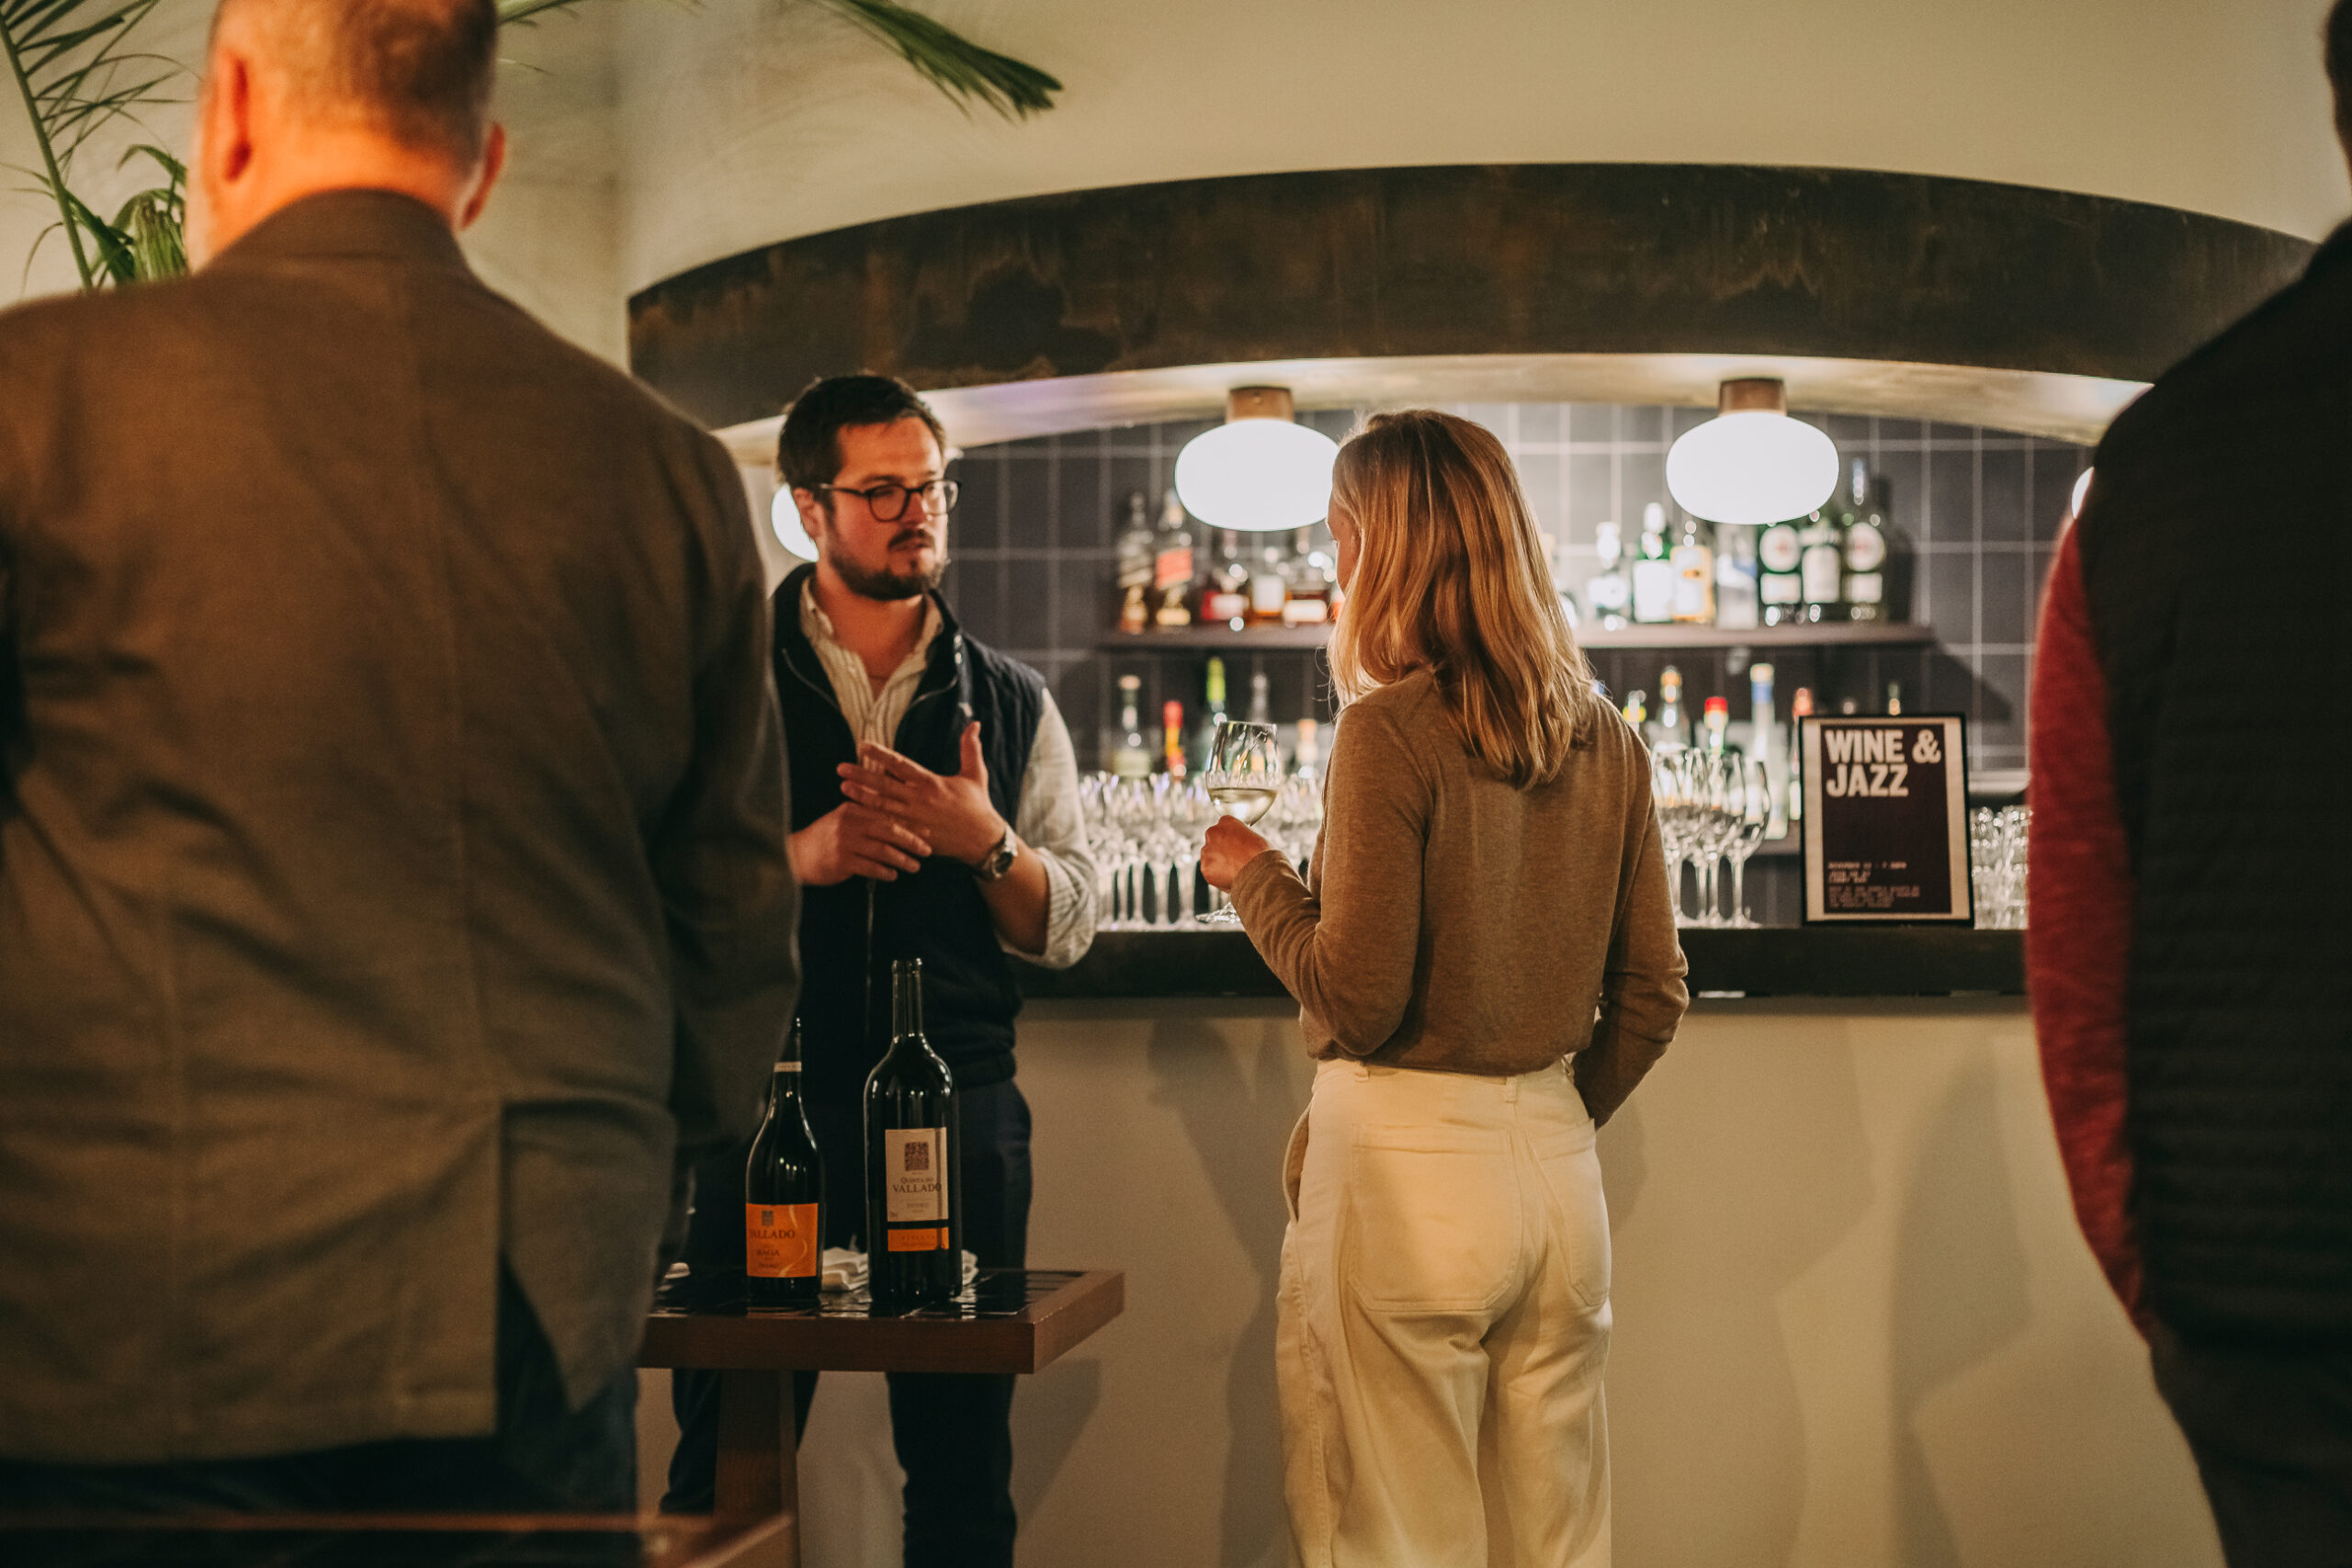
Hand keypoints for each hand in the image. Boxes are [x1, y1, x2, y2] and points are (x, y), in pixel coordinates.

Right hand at [788, 801, 931, 885]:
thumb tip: (896, 818)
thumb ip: (864, 816)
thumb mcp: (840, 819)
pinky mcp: (841, 863)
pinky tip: (893, 875)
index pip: (886, 815)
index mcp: (851, 810)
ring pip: (882, 851)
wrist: (793, 855)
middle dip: (911, 841)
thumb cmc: (822, 838)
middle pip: (888, 831)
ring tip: (915, 866)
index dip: (909, 823)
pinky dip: (884, 872)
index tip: (927, 830)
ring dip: (901, 859)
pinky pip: (870, 868)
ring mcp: (844, 844)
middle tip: (927, 849)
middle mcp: (849, 824)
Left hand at [837, 722, 1006, 866]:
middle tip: (841, 768)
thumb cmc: (978, 806)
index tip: (862, 745)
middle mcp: (919, 799)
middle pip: (884, 785)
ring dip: (860, 796)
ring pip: (882, 806)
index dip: (880, 754)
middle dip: (861, 775)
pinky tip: (856, 814)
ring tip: (843, 787)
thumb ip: (971, 748)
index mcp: (931, 782)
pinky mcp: (913, 835)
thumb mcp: (976, 774)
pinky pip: (886, 826)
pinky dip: (870, 819)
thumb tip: (975, 723)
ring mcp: (914, 819)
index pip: (900, 764)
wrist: (982, 840)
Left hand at [1201, 814, 1271, 891]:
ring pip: (1209, 856)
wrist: (1260, 872)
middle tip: (1234, 860)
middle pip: (1213, 840)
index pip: (1223, 826)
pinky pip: (1210, 871)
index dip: (1230, 838)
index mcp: (1227, 821)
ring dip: (1217, 863)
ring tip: (1234, 871)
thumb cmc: (1262, 855)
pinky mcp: (1205, 867)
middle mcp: (1213, 832)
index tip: (1236, 846)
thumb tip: (1238, 846)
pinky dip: (1217, 876)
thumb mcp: (1254, 838)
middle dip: (1220, 849)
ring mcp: (1207, 850)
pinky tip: (1230, 877)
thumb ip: (1240, 838)